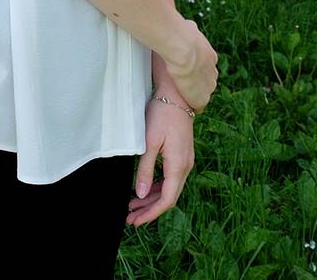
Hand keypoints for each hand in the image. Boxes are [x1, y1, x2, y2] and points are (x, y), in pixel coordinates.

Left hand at [127, 95, 194, 226]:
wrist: (176, 96)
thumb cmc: (161, 115)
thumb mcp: (149, 142)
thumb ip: (145, 169)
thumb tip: (140, 194)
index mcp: (178, 166)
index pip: (166, 200)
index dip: (151, 213)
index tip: (135, 220)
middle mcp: (185, 167)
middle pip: (168, 197)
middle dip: (149, 209)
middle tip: (130, 218)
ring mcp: (185, 161)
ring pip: (170, 188)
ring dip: (152, 198)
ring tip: (134, 206)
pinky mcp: (182, 155)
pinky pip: (171, 178)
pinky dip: (158, 187)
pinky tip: (145, 188)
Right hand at [161, 15, 217, 113]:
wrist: (183, 48)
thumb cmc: (181, 35)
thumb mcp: (188, 28)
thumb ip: (190, 30)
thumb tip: (187, 24)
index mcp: (209, 56)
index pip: (204, 65)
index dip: (194, 67)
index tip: (184, 67)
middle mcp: (212, 72)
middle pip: (205, 80)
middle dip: (195, 81)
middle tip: (181, 81)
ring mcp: (208, 86)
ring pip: (202, 93)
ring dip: (193, 93)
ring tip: (180, 94)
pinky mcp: (201, 98)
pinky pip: (198, 106)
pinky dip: (192, 105)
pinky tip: (183, 105)